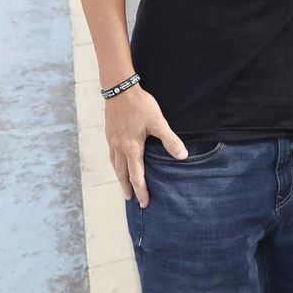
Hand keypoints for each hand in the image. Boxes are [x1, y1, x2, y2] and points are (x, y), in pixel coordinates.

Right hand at [104, 85, 185, 206]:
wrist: (119, 89)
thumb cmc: (140, 106)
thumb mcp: (158, 122)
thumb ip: (170, 140)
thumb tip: (183, 156)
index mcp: (132, 149)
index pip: (136, 176)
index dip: (141, 190)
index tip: (144, 202)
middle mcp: (119, 148)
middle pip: (122, 174)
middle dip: (127, 187)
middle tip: (130, 200)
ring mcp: (112, 141)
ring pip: (115, 165)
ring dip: (120, 177)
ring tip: (123, 184)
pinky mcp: (109, 134)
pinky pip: (111, 155)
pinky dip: (115, 164)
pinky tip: (118, 162)